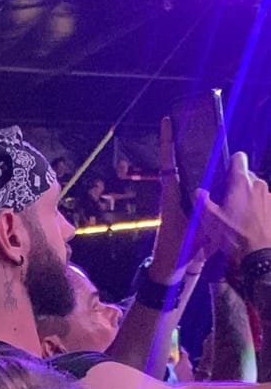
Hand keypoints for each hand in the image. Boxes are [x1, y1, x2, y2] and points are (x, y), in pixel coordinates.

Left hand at [151, 117, 205, 282]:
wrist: (173, 268)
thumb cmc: (178, 250)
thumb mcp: (191, 230)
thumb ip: (200, 213)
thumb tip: (207, 193)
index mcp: (172, 194)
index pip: (168, 162)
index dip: (167, 141)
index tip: (167, 120)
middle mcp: (175, 193)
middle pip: (180, 161)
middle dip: (186, 141)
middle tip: (195, 120)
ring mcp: (182, 200)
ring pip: (191, 172)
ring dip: (199, 156)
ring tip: (210, 138)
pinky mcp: (190, 208)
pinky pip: (199, 186)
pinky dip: (208, 176)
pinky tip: (221, 170)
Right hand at [199, 153, 270, 263]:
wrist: (259, 254)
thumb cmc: (234, 235)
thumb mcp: (211, 221)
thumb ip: (202, 203)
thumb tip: (198, 192)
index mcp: (241, 182)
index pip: (239, 158)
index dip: (231, 165)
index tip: (224, 178)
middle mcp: (258, 184)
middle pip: (247, 176)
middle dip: (238, 186)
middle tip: (228, 203)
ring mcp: (269, 196)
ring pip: (256, 190)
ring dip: (248, 198)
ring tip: (240, 217)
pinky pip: (263, 202)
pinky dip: (257, 209)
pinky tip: (251, 223)